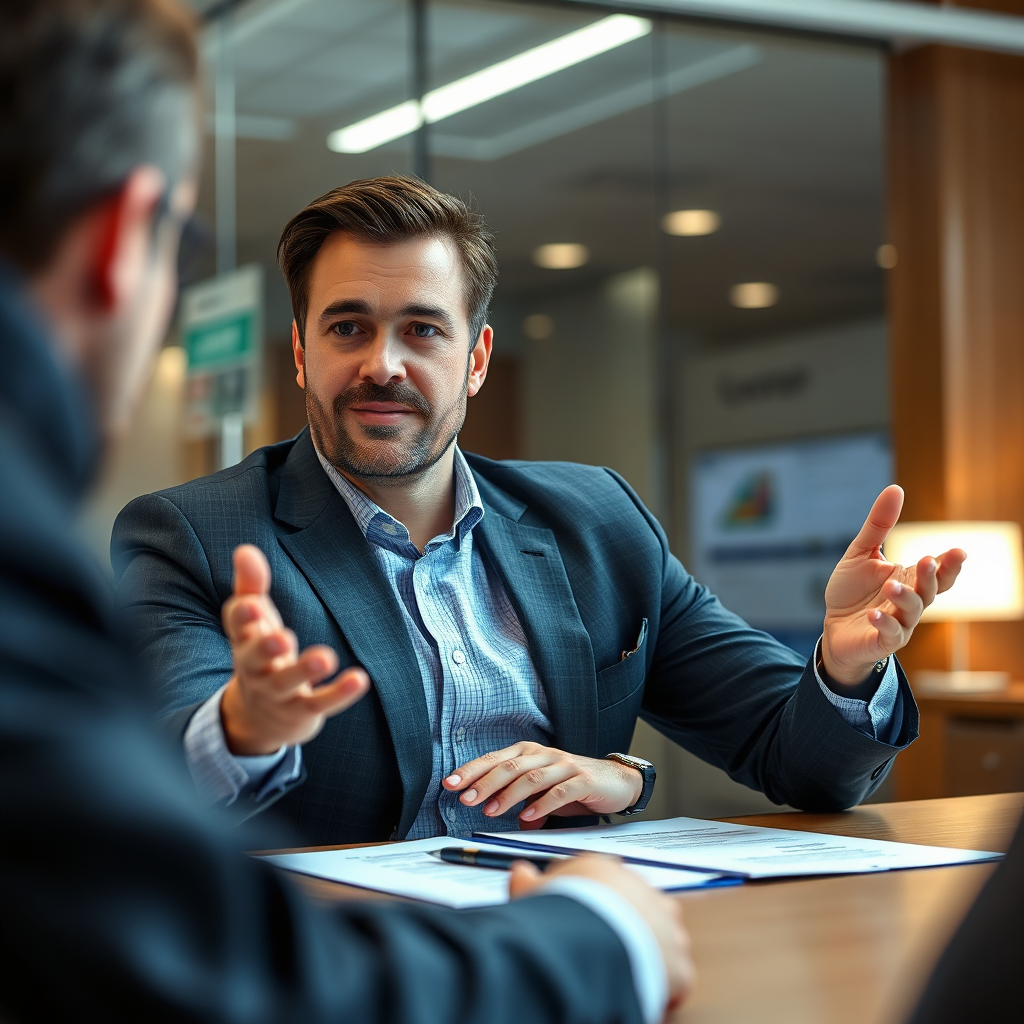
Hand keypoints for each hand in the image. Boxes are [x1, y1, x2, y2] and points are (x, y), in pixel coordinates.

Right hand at [219, 545, 368, 754]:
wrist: (259, 718)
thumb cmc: (260, 653)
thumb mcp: (254, 620)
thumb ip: (251, 584)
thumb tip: (244, 549)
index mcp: (243, 640)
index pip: (236, 625)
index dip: (243, 615)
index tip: (253, 603)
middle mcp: (254, 668)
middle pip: (253, 658)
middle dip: (266, 647)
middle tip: (282, 637)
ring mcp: (277, 692)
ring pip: (286, 682)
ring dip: (304, 670)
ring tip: (326, 658)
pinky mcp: (301, 711)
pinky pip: (319, 703)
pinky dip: (339, 693)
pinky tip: (359, 679)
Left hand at [443, 741, 642, 829]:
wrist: (618, 781)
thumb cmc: (575, 786)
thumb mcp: (543, 792)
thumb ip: (522, 801)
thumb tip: (504, 817)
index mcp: (530, 753)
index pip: (495, 759)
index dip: (472, 770)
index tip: (450, 783)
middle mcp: (545, 755)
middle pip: (509, 766)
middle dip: (484, 782)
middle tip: (465, 798)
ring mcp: (565, 766)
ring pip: (531, 777)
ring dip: (508, 794)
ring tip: (490, 810)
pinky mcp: (583, 781)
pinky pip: (560, 792)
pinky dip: (542, 805)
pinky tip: (528, 817)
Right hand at [510, 854, 693, 1016]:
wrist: (590, 940)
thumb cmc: (561, 914)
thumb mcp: (532, 893)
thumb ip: (528, 881)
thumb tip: (520, 872)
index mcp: (608, 871)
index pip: (606, 881)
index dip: (596, 901)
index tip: (585, 915)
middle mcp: (642, 891)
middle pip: (638, 906)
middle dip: (626, 923)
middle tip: (604, 942)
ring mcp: (665, 926)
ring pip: (663, 938)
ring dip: (648, 951)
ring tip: (624, 966)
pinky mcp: (679, 962)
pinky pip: (675, 975)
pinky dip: (662, 985)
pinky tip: (640, 988)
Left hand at [822, 485, 966, 684]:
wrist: (833, 627)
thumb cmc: (851, 591)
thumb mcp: (861, 553)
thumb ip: (879, 525)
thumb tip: (896, 488)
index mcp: (910, 580)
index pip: (937, 572)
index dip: (949, 564)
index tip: (958, 551)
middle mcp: (910, 602)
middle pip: (931, 591)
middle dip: (932, 576)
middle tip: (928, 560)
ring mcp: (899, 623)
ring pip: (912, 612)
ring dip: (905, 597)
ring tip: (891, 585)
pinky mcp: (882, 640)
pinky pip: (889, 634)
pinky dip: (884, 623)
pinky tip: (874, 614)